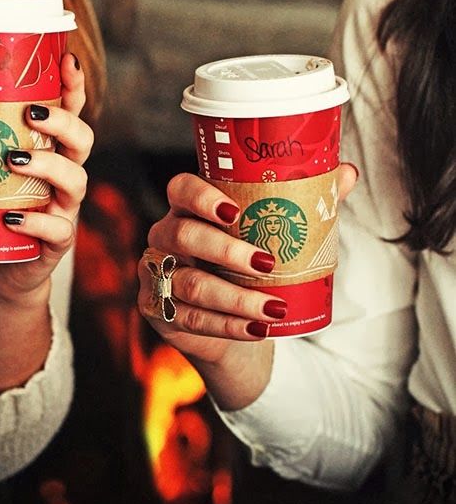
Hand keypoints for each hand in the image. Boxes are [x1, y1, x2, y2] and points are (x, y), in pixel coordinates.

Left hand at [0, 52, 91, 305]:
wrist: (5, 266)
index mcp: (50, 153)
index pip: (71, 114)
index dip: (74, 88)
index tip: (68, 62)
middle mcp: (65, 176)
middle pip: (83, 141)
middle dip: (64, 123)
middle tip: (32, 114)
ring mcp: (65, 208)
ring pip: (76, 180)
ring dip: (49, 167)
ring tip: (15, 160)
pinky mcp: (58, 240)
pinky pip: (57, 229)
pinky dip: (35, 222)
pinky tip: (10, 218)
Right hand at [137, 164, 357, 407]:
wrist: (224, 321)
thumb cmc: (244, 268)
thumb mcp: (268, 235)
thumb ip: (301, 204)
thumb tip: (346, 173)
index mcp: (188, 209)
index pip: (180, 189)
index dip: (201, 197)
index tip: (235, 211)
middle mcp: (166, 238)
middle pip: (182, 235)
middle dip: (226, 250)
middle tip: (268, 263)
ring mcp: (157, 275)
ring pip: (189, 283)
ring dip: (235, 297)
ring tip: (274, 308)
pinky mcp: (159, 311)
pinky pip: (191, 319)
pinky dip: (229, 325)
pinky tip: (258, 330)